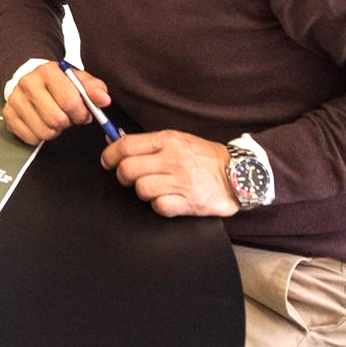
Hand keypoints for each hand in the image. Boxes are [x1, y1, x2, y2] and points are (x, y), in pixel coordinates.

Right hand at [3, 62, 111, 144]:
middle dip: (67, 122)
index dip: (81, 113)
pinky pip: (30, 138)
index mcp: (48, 72)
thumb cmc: (56, 80)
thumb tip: (103, 99)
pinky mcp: (8, 115)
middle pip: (56, 120)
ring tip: (54, 118)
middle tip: (67, 116)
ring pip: (44, 132)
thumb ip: (93, 87)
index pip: (70, 101)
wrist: (28, 74)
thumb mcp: (77, 78)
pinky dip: (39, 135)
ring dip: (54, 130)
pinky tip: (41, 123)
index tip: (82, 113)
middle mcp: (28, 84)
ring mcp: (15, 100)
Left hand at [100, 130, 237, 217]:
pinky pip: (158, 206)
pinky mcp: (188, 202)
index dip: (110, 155)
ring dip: (143, 191)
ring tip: (154, 187)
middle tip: (129, 177)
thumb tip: (114, 142)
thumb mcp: (177, 140)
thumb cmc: (204, 157)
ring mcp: (180, 181)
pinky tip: (168, 198)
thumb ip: (147, 143)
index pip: (126, 145)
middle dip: (123, 175)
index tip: (107, 160)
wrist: (237, 174)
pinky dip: (159, 205)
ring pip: (141, 189)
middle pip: (128, 169)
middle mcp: (172, 159)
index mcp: (168, 140)